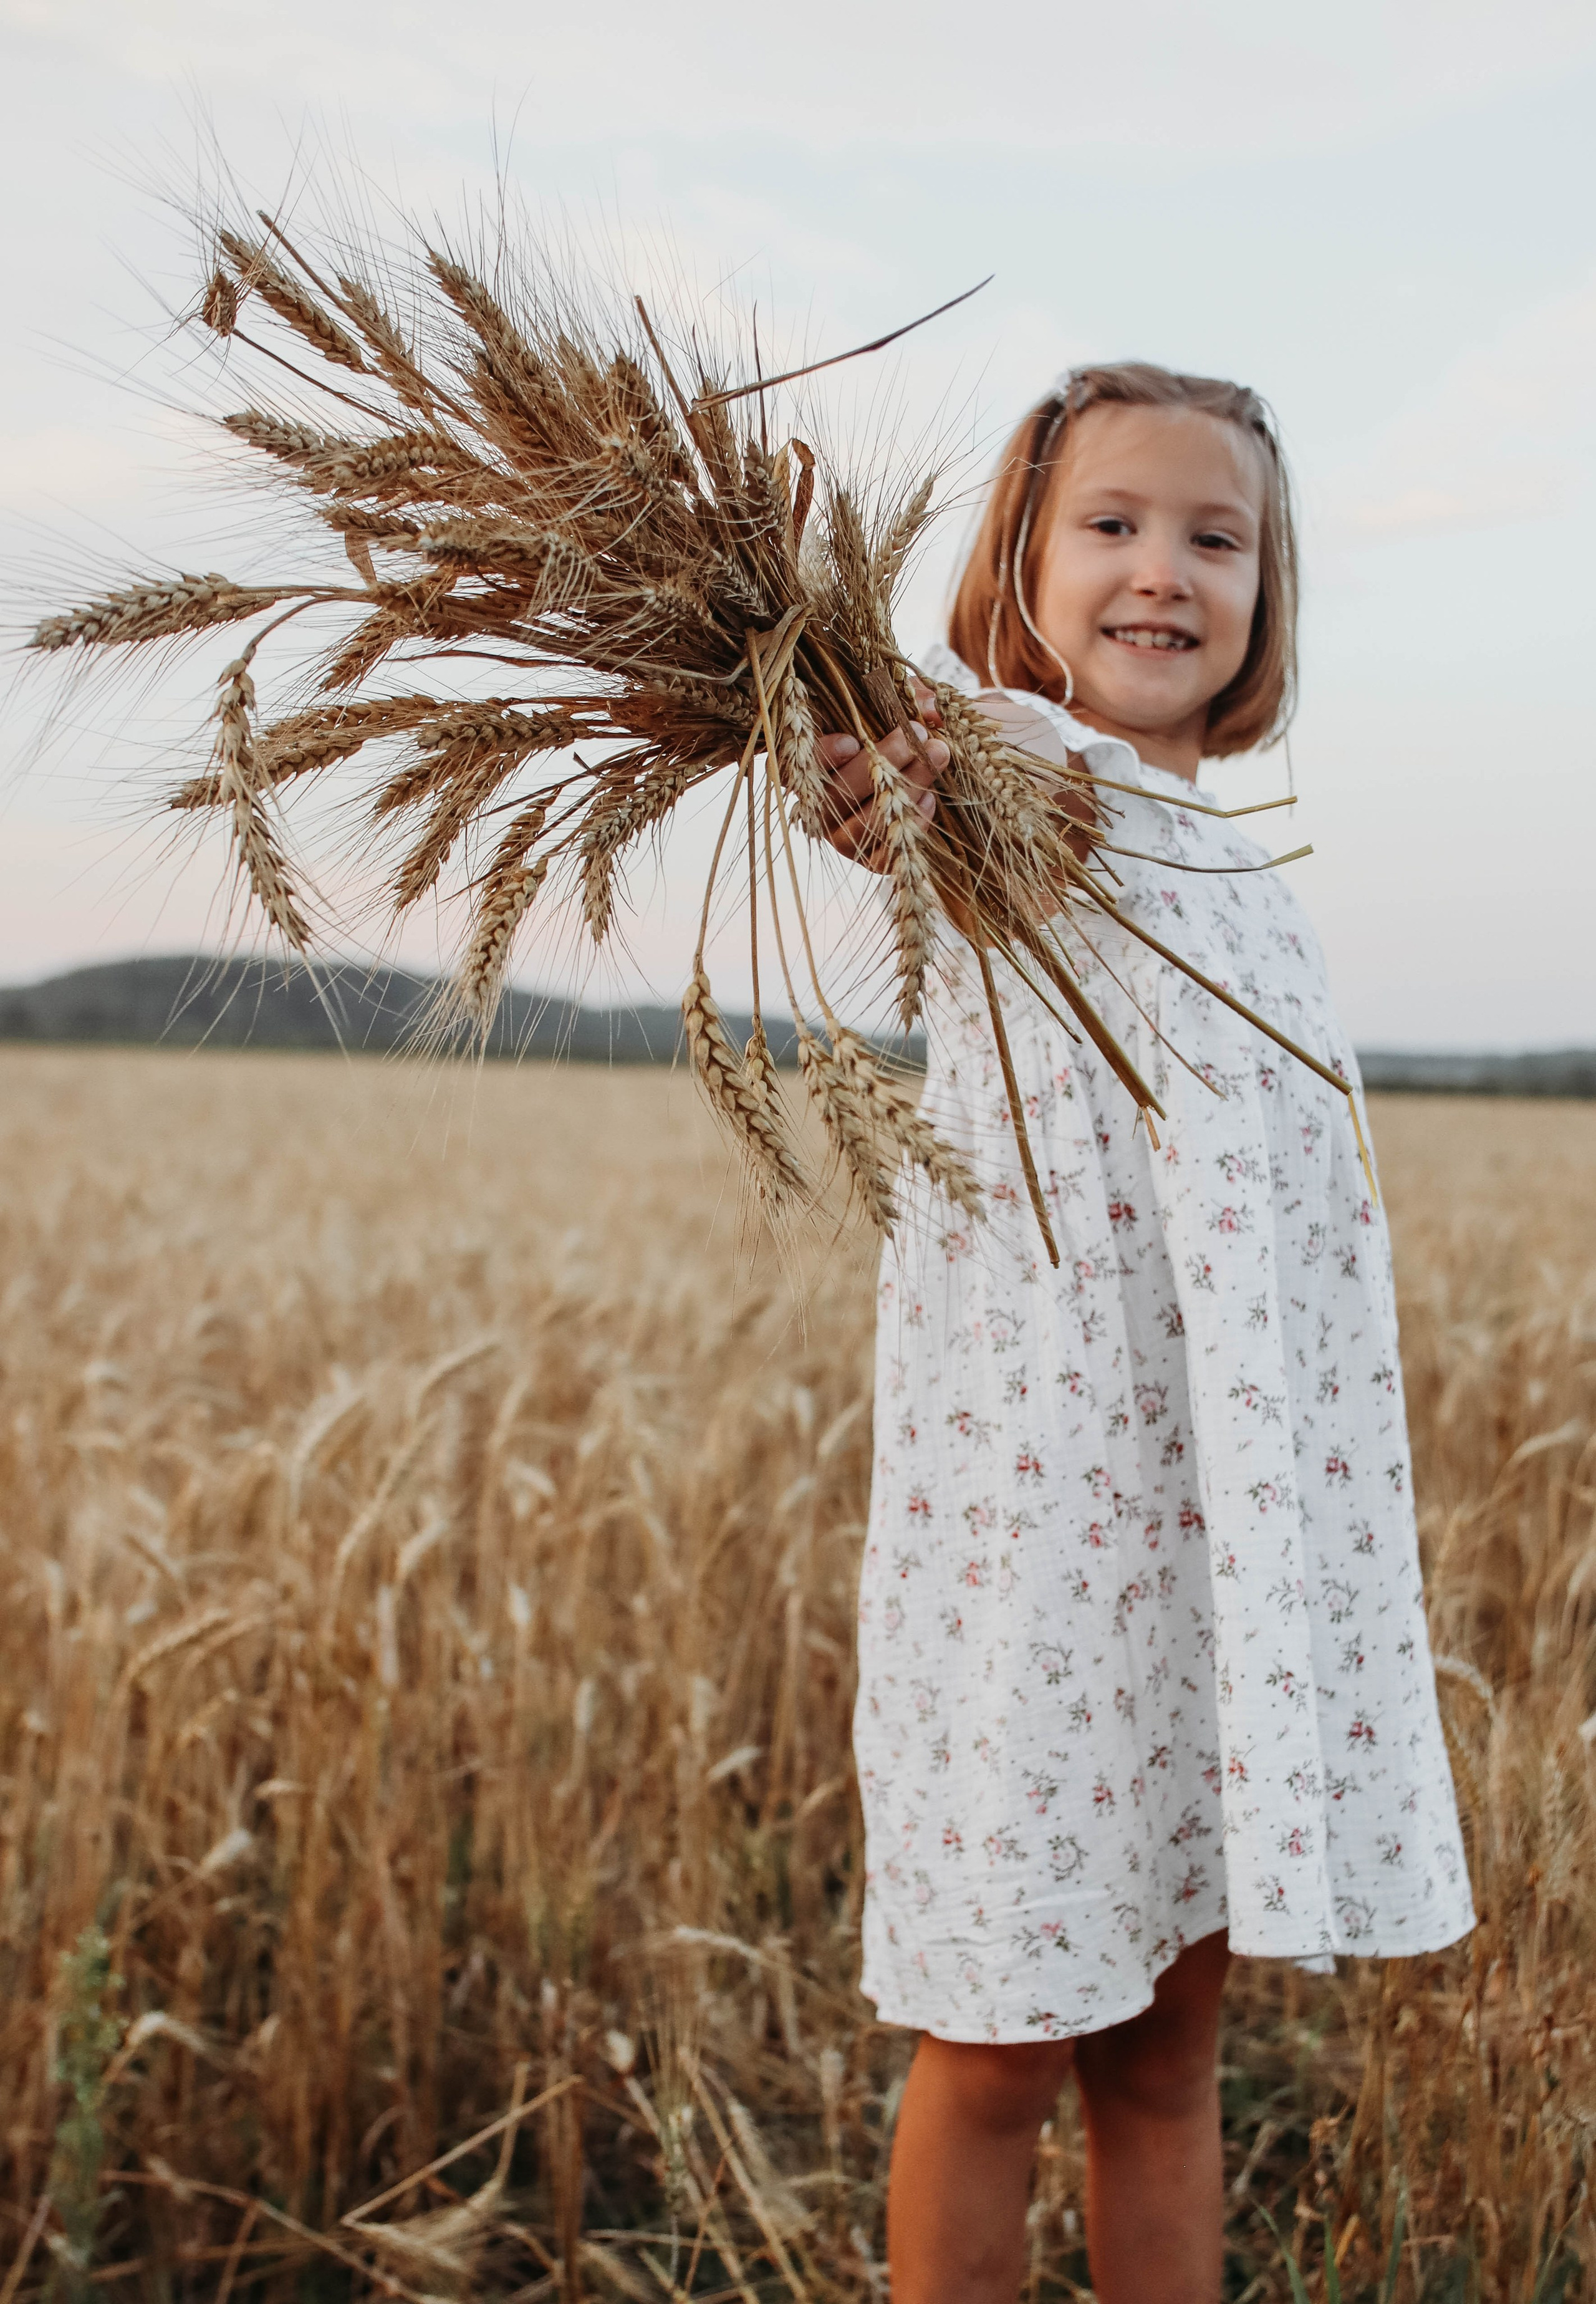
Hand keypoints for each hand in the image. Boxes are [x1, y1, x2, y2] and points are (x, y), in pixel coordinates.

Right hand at [815, 681, 948, 869]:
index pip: (807, 763)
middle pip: (841, 793)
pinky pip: (886, 854)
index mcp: (814, 767)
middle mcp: (821, 807)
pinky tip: (929, 798)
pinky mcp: (871, 860)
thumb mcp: (900, 704)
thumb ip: (909, 696)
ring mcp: (844, 837)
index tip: (853, 739)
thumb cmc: (897, 730)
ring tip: (938, 756)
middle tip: (919, 735)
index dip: (825, 755)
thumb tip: (931, 708)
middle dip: (884, 761)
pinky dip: (910, 826)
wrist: (922, 768)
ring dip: (906, 787)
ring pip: (866, 823)